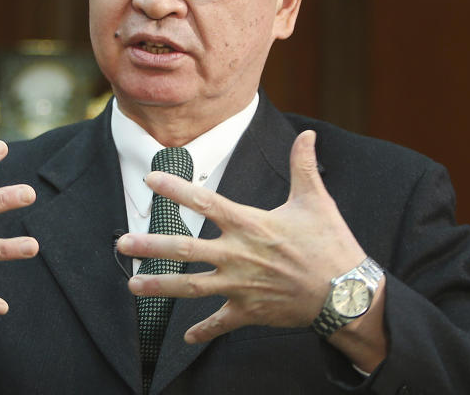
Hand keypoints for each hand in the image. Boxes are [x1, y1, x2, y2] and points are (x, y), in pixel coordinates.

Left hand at [116, 130, 369, 342]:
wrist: (347, 294)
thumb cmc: (331, 245)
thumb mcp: (316, 201)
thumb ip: (303, 166)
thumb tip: (308, 133)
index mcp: (250, 224)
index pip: (205, 202)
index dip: (176, 189)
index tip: (150, 178)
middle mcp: (238, 255)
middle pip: (185, 249)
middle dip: (151, 246)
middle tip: (122, 244)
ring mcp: (241, 286)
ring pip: (191, 287)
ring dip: (160, 287)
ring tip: (133, 285)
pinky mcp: (249, 312)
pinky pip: (220, 323)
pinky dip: (202, 331)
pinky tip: (184, 337)